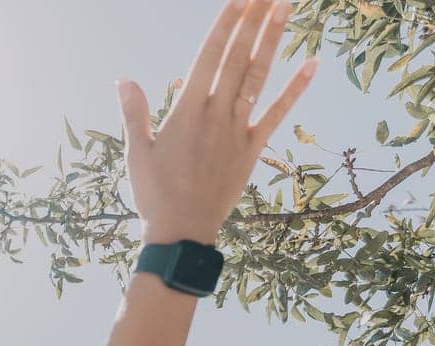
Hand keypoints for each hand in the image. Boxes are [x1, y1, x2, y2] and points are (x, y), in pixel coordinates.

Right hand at [118, 0, 316, 245]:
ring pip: (258, 77)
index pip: (210, 56)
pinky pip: (276, 113)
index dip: (226, 24)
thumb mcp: (136, 152)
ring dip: (273, 40)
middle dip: (254, 20)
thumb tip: (123, 79)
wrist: (182, 233)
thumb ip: (134, 112)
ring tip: (285, 7)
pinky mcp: (251, 149)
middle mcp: (215, 115)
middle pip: (238, 58)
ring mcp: (236, 131)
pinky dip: (295, 88)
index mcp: (186, 112)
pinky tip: (312, 63)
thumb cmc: (154, 194)